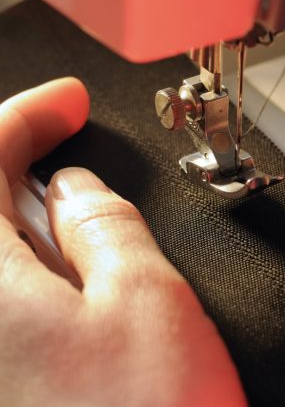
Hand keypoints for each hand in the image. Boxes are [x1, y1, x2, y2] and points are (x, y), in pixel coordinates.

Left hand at [0, 79, 248, 406]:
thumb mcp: (149, 302)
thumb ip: (106, 228)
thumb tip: (76, 192)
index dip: (26, 118)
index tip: (67, 103)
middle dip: (10, 166)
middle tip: (60, 153)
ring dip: (19, 225)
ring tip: (77, 231)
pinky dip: (20, 274)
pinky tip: (62, 287)